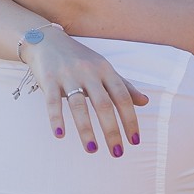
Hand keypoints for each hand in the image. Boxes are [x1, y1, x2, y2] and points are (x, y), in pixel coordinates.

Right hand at [26, 31, 147, 156]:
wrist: (47, 41)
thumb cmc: (79, 58)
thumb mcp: (104, 68)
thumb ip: (123, 85)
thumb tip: (145, 102)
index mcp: (105, 70)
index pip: (122, 97)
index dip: (130, 119)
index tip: (134, 141)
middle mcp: (88, 72)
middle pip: (103, 104)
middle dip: (112, 131)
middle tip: (117, 153)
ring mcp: (68, 75)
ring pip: (78, 105)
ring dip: (86, 129)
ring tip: (92, 149)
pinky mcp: (49, 79)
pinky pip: (52, 101)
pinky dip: (56, 118)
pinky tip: (59, 134)